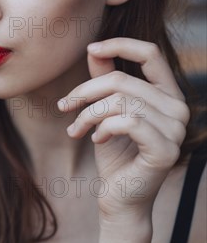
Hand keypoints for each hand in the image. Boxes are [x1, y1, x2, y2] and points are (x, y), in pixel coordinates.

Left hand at [58, 37, 189, 222]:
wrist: (119, 197)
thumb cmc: (113, 152)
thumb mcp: (104, 111)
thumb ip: (104, 81)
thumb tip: (94, 48)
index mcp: (167, 94)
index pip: (151, 54)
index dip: (120, 45)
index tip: (90, 48)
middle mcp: (178, 108)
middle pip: (121, 80)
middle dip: (85, 92)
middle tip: (64, 106)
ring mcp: (176, 130)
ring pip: (119, 101)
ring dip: (88, 114)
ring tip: (76, 129)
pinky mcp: (165, 149)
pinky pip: (126, 122)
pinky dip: (102, 128)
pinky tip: (95, 140)